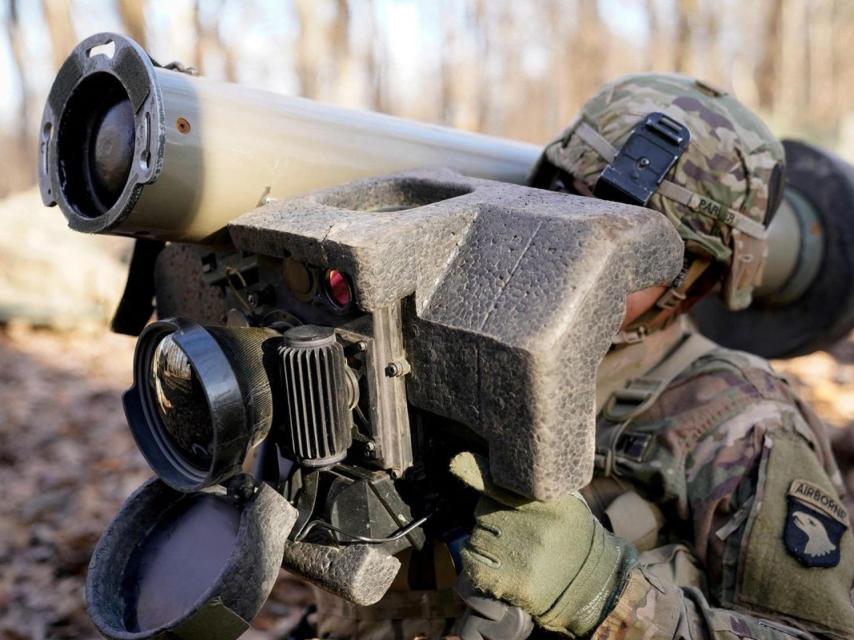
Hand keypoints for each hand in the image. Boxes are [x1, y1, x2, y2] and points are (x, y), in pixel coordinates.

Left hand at [450, 452, 635, 636]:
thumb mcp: (562, 502)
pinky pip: (475, 566)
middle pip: (483, 511)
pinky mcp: (516, 583)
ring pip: (477, 538)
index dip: (475, 472)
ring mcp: (524, 556)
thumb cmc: (574, 536)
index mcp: (547, 504)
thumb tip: (483, 462)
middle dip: (489, 518)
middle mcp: (534, 528)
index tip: (457, 462)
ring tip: (508, 550)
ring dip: (484, 542)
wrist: (595, 584)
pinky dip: (476, 564)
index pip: (499, 483)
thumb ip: (532, 484)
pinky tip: (493, 565)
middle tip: (509, 529)